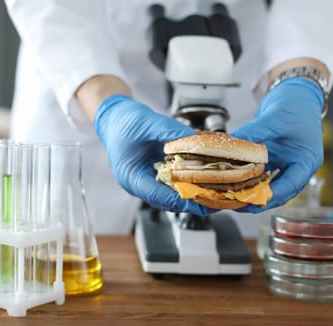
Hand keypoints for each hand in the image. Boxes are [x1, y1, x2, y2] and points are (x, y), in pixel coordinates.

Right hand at [94, 95, 211, 215]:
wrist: (114, 116)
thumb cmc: (123, 122)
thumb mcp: (148, 122)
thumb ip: (170, 131)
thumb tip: (195, 139)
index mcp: (131, 177)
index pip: (158, 196)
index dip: (182, 200)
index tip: (202, 201)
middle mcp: (139, 183)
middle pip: (168, 200)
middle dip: (193, 200)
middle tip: (217, 199)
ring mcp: (148, 180)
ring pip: (173, 194)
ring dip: (193, 192)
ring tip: (217, 191)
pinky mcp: (156, 175)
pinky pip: (174, 183)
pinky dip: (189, 181)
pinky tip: (206, 178)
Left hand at [230, 78, 323, 212]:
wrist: (296, 93)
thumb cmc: (296, 104)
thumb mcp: (275, 118)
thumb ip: (254, 132)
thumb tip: (232, 144)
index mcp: (307, 161)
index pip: (290, 185)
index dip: (270, 195)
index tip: (251, 200)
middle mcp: (298, 167)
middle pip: (279, 192)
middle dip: (257, 200)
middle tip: (235, 202)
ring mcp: (286, 165)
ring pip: (269, 187)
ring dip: (251, 192)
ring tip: (231, 196)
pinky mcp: (275, 161)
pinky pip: (261, 176)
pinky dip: (248, 180)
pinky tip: (233, 182)